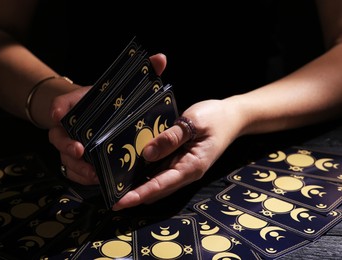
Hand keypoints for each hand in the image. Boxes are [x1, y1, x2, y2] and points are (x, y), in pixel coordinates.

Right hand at [48, 53, 167, 184]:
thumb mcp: (124, 86)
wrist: (98, 118)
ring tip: (95, 174)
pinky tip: (96, 180)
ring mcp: (70, 145)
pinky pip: (73, 172)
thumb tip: (161, 58)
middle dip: (67, 145)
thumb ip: (142, 72)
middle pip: (58, 137)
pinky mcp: (76, 161)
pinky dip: (82, 178)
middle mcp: (68, 126)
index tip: (59, 113)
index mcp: (77, 105)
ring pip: (66, 158)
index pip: (62, 103)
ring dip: (78, 168)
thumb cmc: (110, 103)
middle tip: (80, 151)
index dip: (59, 107)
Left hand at [112, 98, 243, 210]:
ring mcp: (184, 168)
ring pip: (157, 183)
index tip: (119, 202)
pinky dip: (146, 175)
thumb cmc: (215, 118)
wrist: (233, 117)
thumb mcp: (193, 123)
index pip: (159, 186)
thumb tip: (146, 154)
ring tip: (115, 187)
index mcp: (191, 166)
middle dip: (134, 196)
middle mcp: (186, 173)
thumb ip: (170, 139)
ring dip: (138, 187)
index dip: (138, 195)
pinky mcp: (181, 161)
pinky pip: (161, 172)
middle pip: (156, 190)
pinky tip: (131, 171)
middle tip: (109, 197)